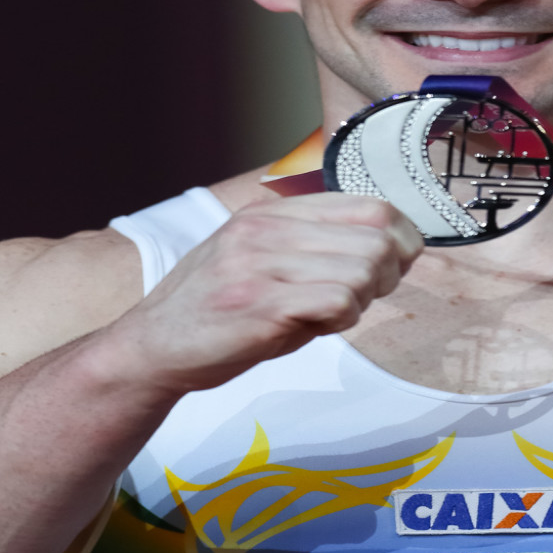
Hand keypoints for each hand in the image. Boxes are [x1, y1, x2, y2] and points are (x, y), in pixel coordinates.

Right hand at [105, 193, 422, 395]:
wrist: (152, 348)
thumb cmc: (218, 310)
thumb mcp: (262, 258)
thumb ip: (314, 244)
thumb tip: (388, 246)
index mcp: (272, 212)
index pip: (371, 204)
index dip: (400, 237)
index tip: (395, 263)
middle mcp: (267, 229)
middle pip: (377, 235)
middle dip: (390, 272)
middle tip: (367, 296)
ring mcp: (262, 264)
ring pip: (363, 269)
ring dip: (362, 300)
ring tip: (332, 314)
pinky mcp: (261, 305)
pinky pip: (338, 301)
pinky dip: (343, 320)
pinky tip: (318, 327)